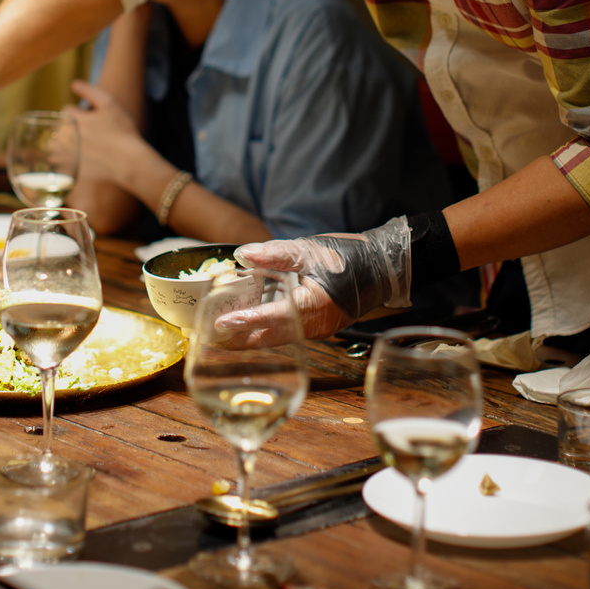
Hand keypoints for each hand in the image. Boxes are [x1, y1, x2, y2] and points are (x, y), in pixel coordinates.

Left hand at [63, 79, 143, 188]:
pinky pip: (58, 163)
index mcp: (74, 120)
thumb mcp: (110, 104)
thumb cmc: (122, 131)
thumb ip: (90, 91)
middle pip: (58, 128)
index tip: (91, 118)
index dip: (79, 112)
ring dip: (62, 142)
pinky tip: (77, 158)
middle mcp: (67, 138)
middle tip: (89, 131)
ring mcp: (68, 155)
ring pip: (54, 145)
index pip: (66, 111)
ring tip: (80, 144)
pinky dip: (63, 159)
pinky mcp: (71, 170)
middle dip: (70, 127)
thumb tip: (73, 84)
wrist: (130, 162)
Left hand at [223, 218, 413, 345]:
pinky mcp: (315, 326)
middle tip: (209, 338)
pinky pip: (286, 332)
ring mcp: (316, 329)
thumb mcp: (309, 249)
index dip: (246, 321)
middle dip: (240, 339)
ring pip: (277, 337)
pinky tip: (247, 324)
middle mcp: (315, 324)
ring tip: (220, 336)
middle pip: (271, 337)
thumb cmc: (347, 257)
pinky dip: (264, 329)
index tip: (221, 323)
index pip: (274, 316)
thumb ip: (274, 254)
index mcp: (314, 305)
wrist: (380, 267)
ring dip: (250, 336)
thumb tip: (242, 254)